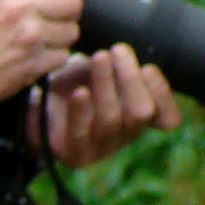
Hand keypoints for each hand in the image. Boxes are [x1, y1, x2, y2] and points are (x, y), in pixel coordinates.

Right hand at [0, 0, 88, 122]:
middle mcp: (18, 8)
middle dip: (67, 4)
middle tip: (54, 9)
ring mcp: (28, 38)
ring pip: (72, 29)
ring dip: (61, 32)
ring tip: (44, 35)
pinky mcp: (33, 65)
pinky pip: (63, 54)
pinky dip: (54, 56)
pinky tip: (36, 55)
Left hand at [38, 44, 181, 167]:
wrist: (37, 102)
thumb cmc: (76, 81)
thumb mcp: (102, 69)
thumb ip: (123, 67)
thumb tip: (147, 69)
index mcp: (138, 119)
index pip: (167, 117)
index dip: (161, 92)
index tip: (146, 66)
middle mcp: (123, 137)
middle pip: (139, 112)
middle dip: (129, 79)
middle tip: (117, 50)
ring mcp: (98, 149)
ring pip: (110, 119)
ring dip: (105, 85)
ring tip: (98, 58)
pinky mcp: (71, 153)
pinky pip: (79, 133)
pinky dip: (79, 110)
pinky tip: (78, 92)